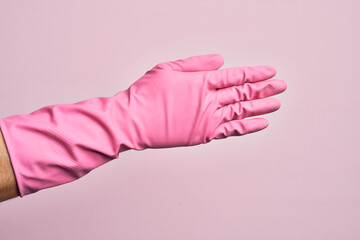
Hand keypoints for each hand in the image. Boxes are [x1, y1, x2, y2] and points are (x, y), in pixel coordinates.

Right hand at [120, 54, 286, 148]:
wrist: (134, 121)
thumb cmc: (146, 94)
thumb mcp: (168, 68)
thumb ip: (196, 64)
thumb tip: (220, 60)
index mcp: (201, 82)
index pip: (236, 76)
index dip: (255, 73)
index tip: (270, 71)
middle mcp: (209, 101)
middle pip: (243, 93)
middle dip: (264, 89)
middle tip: (281, 86)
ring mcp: (209, 119)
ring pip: (242, 111)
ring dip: (261, 106)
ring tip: (277, 103)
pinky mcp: (204, 135)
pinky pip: (232, 131)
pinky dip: (248, 127)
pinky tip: (261, 123)